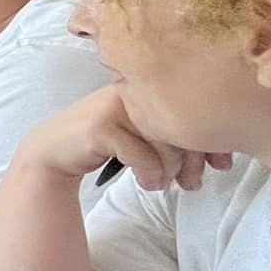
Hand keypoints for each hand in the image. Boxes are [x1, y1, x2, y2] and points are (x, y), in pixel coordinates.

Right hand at [17, 85, 231, 189]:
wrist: (51, 151)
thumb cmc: (102, 143)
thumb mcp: (143, 134)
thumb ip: (174, 135)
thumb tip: (219, 159)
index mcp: (147, 87)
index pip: (192, 110)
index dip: (210, 140)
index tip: (219, 164)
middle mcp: (133, 90)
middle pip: (182, 124)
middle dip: (192, 160)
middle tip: (191, 183)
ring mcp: (115, 106)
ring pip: (165, 141)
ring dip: (168, 170)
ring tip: (163, 184)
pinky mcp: (101, 127)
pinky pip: (142, 155)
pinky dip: (149, 174)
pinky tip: (147, 183)